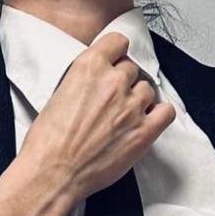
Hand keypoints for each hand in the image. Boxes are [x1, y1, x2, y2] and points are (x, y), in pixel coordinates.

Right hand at [19, 31, 175, 205]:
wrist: (52, 173)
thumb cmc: (48, 142)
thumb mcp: (59, 93)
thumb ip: (84, 81)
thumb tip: (96, 81)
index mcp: (89, 67)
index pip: (118, 42)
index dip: (116, 53)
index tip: (114, 62)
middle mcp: (113, 82)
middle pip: (131, 69)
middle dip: (123, 82)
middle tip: (110, 100)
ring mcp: (131, 106)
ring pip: (147, 89)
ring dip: (138, 99)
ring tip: (122, 115)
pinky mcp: (144, 131)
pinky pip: (166, 112)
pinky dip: (159, 114)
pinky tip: (146, 120)